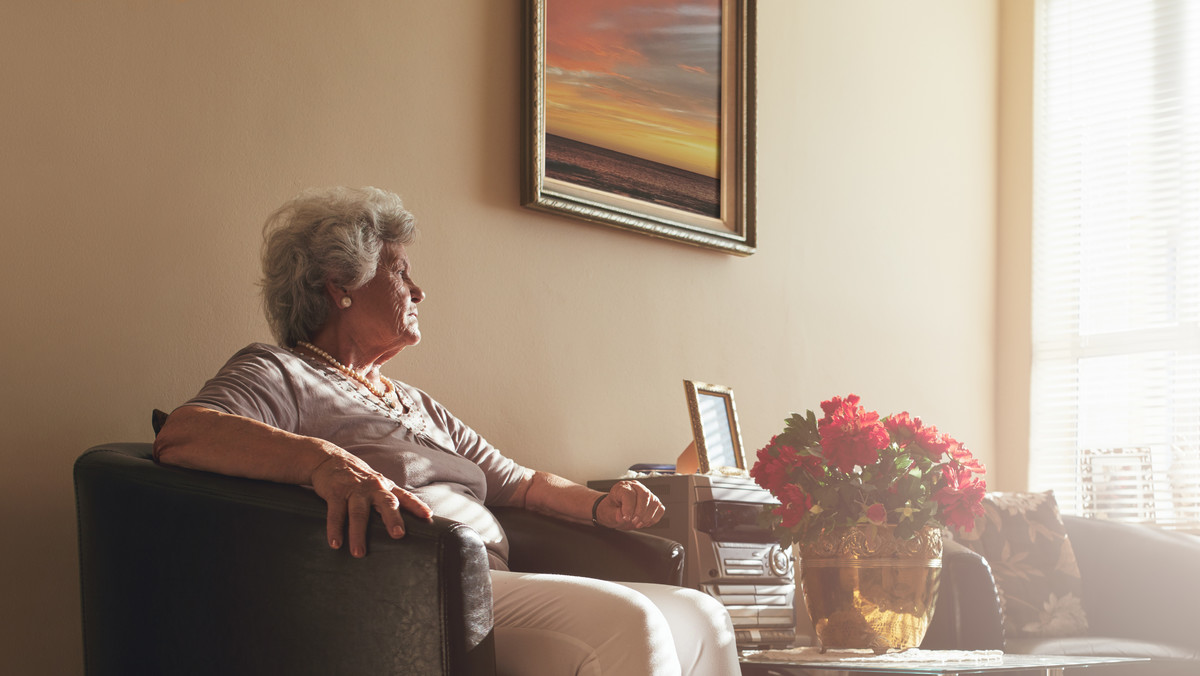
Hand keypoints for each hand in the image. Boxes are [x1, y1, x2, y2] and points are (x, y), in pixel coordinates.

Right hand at [309, 450, 432, 557]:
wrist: (329, 459)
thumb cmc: (357, 479)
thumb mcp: (376, 485)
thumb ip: (387, 501)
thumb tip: (402, 526)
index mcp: (385, 487)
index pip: (404, 496)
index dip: (416, 505)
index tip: (427, 515)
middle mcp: (373, 488)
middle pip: (386, 503)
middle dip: (393, 519)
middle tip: (398, 535)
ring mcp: (354, 490)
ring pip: (358, 513)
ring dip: (358, 534)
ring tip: (359, 553)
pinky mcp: (335, 493)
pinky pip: (336, 514)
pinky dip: (335, 529)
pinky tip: (336, 543)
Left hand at [597, 480, 663, 529]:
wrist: (615, 512)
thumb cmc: (611, 509)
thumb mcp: (607, 513)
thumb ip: (614, 514)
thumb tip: (622, 516)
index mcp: (622, 487)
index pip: (629, 494)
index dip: (629, 508)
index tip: (626, 518)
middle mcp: (636, 487)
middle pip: (644, 495)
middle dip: (640, 512)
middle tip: (634, 522)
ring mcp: (646, 494)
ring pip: (654, 502)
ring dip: (647, 517)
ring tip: (638, 524)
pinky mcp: (653, 502)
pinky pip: (660, 509)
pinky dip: (654, 518)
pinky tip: (645, 522)